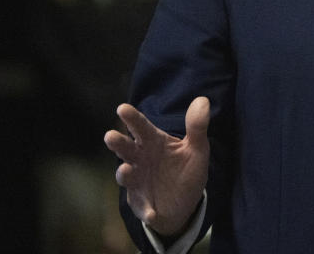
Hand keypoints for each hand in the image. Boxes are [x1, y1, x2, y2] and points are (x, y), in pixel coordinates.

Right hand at [103, 97, 210, 237]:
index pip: (141, 127)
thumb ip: (197, 126)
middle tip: (110, 136)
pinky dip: (146, 210)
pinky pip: (143, 207)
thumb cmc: (185, 169)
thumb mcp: (197, 148)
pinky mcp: (143, 204)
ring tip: (124, 169)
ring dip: (124, 173)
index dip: (132, 118)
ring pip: (126, 175)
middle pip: (126, 149)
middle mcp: (141, 160)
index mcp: (153, 142)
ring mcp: (138, 182)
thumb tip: (202, 100)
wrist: (185, 203)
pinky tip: (152, 213)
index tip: (122, 108)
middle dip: (117, 143)